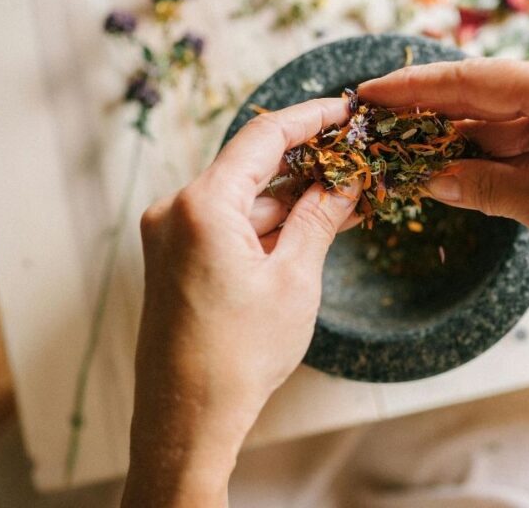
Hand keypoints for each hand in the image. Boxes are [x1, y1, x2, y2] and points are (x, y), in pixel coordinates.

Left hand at [123, 98, 358, 506]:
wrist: (187, 419)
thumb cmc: (238, 356)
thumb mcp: (294, 280)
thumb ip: (319, 217)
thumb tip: (346, 180)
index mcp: (201, 205)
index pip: (263, 137)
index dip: (310, 119)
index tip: (345, 110)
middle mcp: (175, 211)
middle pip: (251, 169)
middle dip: (307, 167)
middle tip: (358, 163)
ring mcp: (170, 237)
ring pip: (243, 201)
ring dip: (291, 202)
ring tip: (347, 203)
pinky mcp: (174, 260)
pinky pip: (227, 227)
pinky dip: (267, 228)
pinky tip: (309, 230)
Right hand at [359, 59, 528, 295]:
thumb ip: (487, 188)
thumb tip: (431, 178)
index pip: (478, 80)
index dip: (418, 88)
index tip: (373, 92)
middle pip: (486, 97)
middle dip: (433, 114)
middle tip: (379, 124)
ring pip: (501, 124)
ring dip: (459, 143)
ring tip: (406, 155)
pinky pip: (523, 145)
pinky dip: (489, 161)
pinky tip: (452, 172)